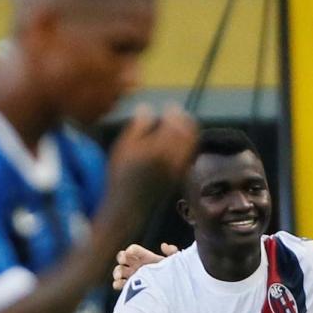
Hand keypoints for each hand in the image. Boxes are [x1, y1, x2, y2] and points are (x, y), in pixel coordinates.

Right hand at [104, 105, 196, 221]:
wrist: (128, 206)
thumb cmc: (121, 175)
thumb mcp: (124, 147)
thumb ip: (138, 127)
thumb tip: (147, 107)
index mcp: (159, 147)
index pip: (175, 125)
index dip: (175, 113)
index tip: (171, 106)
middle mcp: (174, 157)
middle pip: (188, 134)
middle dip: (186, 122)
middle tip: (180, 115)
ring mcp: (179, 168)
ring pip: (191, 146)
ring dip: (188, 133)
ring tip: (180, 127)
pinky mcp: (179, 177)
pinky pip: (188, 157)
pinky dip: (187, 146)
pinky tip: (178, 144)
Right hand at [112, 243, 177, 289]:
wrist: (173, 292)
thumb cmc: (174, 275)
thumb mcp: (176, 262)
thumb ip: (172, 252)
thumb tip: (163, 245)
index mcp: (146, 257)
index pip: (134, 250)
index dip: (131, 250)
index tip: (130, 252)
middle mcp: (137, 265)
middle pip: (123, 257)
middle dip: (121, 257)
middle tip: (123, 261)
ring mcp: (133, 276)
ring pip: (119, 270)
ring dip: (117, 271)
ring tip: (119, 276)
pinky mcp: (131, 287)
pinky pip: (119, 284)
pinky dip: (117, 284)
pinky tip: (119, 284)